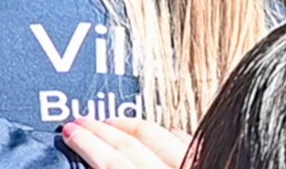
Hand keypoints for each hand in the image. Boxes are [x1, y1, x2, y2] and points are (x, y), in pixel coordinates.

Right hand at [61, 117, 189, 167]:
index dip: (86, 145)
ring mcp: (198, 167)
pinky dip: (177, 137)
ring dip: (134, 128)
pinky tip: (171, 130)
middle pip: (130, 146)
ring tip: (114, 121)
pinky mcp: (214, 163)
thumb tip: (98, 163)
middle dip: (101, 132)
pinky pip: (195, 146)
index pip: (110, 163)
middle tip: (81, 121)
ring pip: (162, 138)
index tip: (71, 132)